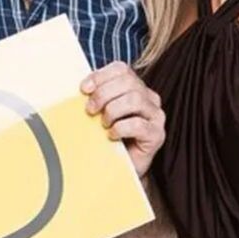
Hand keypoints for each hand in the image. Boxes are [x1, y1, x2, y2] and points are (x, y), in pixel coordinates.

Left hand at [81, 62, 165, 177]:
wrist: (120, 168)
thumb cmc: (110, 138)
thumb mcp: (100, 113)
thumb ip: (95, 97)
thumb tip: (81, 88)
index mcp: (135, 87)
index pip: (121, 69)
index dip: (101, 76)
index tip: (84, 89)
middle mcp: (149, 98)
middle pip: (128, 82)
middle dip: (103, 94)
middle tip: (90, 110)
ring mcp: (156, 116)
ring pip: (134, 100)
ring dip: (112, 111)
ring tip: (104, 124)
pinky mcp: (157, 134)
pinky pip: (138, 124)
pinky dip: (120, 128)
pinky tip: (111, 135)